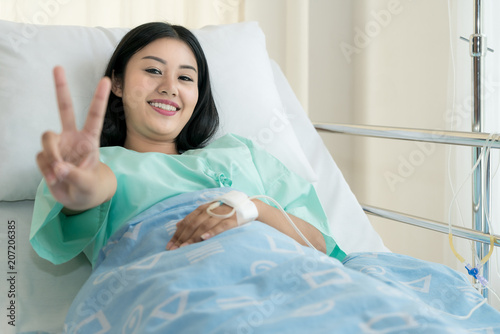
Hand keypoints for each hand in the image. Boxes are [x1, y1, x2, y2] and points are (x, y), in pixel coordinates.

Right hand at [36, 66, 111, 209]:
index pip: (95, 116)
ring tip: (59, 175)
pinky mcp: (47, 156)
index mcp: (90, 140)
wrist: (80, 199)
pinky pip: (41, 157)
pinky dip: (46, 170)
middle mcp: (73, 137)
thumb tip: (58, 167)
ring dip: (51, 156)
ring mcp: (59, 145)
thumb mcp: (87, 184)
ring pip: (47, 139)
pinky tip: (55, 180)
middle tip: (58, 67)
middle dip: (61, 88)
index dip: (99, 98)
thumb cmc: (91, 187)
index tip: (105, 79)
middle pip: (64, 108)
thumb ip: (74, 175)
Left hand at [166, 202, 237, 249]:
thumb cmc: (225, 210)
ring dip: (193, 237)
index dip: (177, 233)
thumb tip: (177, 225)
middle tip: (173, 250)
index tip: (169, 245)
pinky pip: (220, 226)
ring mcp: (221, 215)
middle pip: (193, 224)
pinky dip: (212, 232)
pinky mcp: (232, 220)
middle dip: (182, 238)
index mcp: (203, 208)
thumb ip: (193, 217)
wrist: (248, 205)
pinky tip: (204, 238)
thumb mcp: (208, 210)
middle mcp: (210, 210)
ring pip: (204, 226)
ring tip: (184, 247)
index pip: (186, 221)